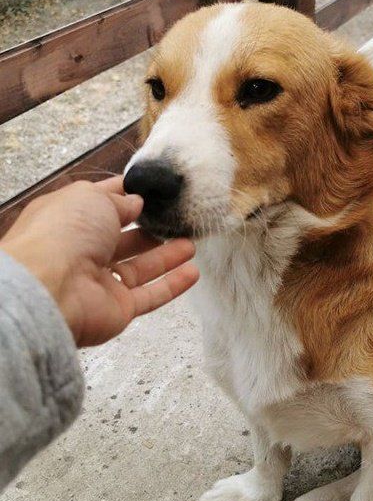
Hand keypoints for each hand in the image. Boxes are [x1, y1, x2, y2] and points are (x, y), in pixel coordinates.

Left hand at [0, 176, 198, 346]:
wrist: (51, 290)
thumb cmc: (62, 235)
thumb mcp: (93, 198)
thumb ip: (120, 199)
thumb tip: (137, 203)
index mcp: (68, 220)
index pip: (101, 205)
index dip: (126, 196)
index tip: (153, 191)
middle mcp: (82, 251)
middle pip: (122, 239)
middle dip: (149, 228)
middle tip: (175, 220)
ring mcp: (100, 282)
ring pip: (140, 267)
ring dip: (166, 255)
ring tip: (190, 243)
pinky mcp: (118, 309)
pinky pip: (150, 296)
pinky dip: (172, 285)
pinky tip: (192, 273)